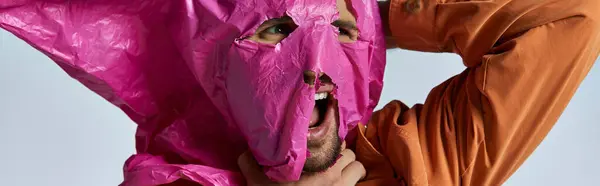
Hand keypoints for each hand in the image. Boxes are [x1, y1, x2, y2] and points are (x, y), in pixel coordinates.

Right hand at [237, 143, 365, 185]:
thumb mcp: (255, 180)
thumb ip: (249, 161)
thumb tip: (247, 149)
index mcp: (314, 161)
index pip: (333, 139)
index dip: (329, 141)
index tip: (323, 145)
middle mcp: (332, 172)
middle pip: (349, 152)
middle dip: (342, 154)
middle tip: (330, 159)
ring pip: (358, 168)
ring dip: (351, 168)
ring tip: (340, 172)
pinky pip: (358, 184)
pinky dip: (353, 181)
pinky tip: (342, 184)